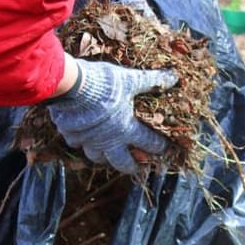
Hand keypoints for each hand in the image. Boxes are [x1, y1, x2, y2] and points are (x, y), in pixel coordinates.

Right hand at [47, 58, 177, 173]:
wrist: (72, 87)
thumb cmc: (105, 84)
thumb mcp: (131, 80)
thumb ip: (151, 80)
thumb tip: (173, 77)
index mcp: (127, 129)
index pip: (148, 143)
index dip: (158, 147)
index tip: (164, 149)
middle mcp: (109, 141)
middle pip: (121, 163)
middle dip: (130, 166)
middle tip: (135, 167)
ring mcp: (89, 141)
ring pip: (97, 158)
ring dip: (104, 157)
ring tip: (106, 154)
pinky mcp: (71, 136)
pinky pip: (77, 144)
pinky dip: (81, 142)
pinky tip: (81, 136)